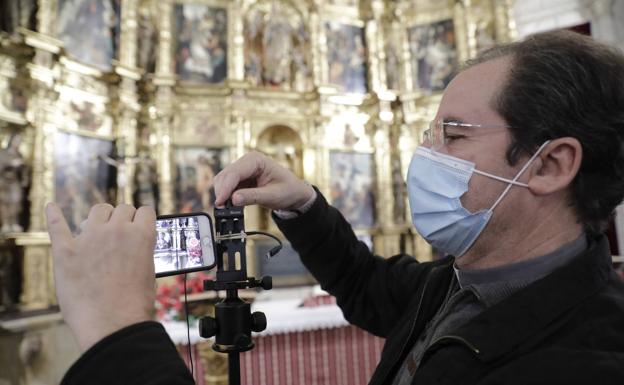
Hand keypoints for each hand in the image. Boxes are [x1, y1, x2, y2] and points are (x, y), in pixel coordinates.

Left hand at [46, 203, 156, 351]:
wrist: (112, 324)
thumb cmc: (134, 304)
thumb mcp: (149, 272)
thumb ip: (141, 252)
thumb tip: (133, 247)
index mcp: (142, 235)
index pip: (145, 211)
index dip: (144, 220)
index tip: (140, 226)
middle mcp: (117, 230)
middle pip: (122, 209)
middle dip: (124, 219)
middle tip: (121, 234)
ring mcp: (89, 238)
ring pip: (97, 211)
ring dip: (101, 217)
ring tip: (98, 228)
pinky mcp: (66, 251)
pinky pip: (57, 226)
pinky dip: (54, 215)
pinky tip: (51, 207)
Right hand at [214, 151, 314, 209]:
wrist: (295, 194)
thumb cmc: (288, 190)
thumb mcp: (272, 195)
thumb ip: (252, 197)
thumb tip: (233, 199)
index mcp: (256, 160)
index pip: (234, 173)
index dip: (225, 188)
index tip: (220, 202)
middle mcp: (247, 162)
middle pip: (225, 176)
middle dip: (222, 192)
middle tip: (222, 209)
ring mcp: (242, 171)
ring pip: (223, 182)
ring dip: (223, 195)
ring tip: (227, 209)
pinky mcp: (241, 180)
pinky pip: (228, 188)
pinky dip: (227, 197)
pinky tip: (230, 206)